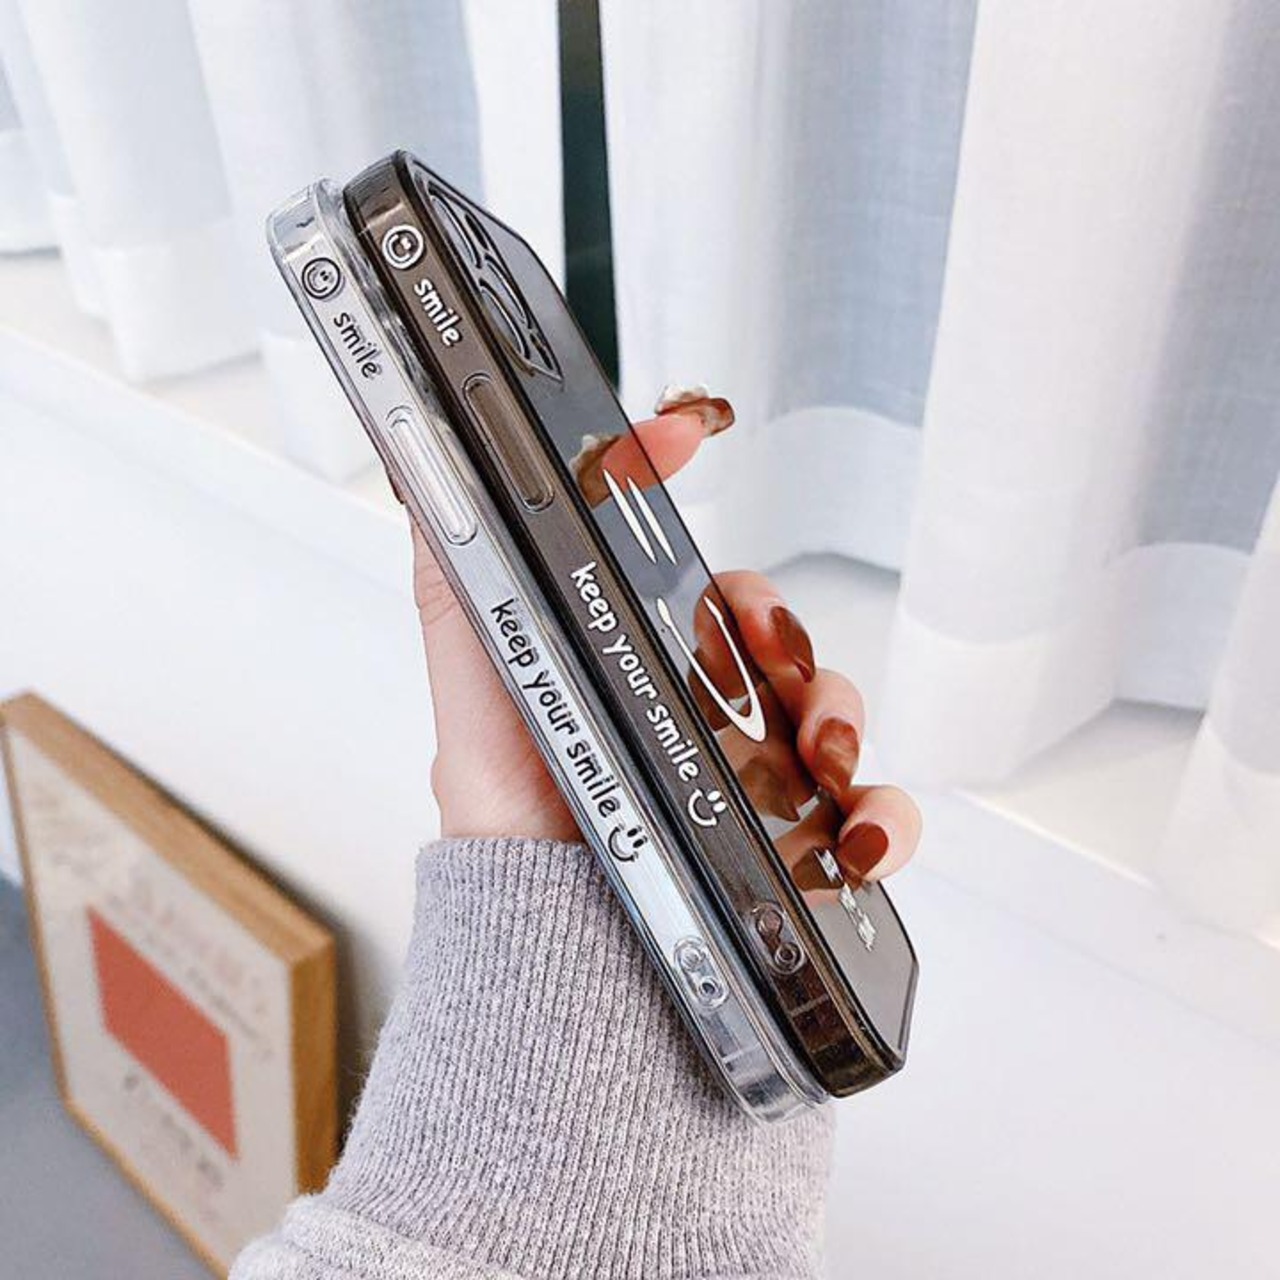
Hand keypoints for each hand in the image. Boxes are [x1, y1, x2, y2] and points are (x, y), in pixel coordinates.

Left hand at [412, 390, 920, 881]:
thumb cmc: (505, 803)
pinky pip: (870, 817)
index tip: (680, 433)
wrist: (544, 928)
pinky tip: (853, 835)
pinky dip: (884, 818)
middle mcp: (694, 704)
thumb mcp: (475, 674)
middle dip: (775, 620)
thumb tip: (426, 469)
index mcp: (630, 656)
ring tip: (814, 749)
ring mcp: (749, 766)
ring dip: (838, 712)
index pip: (671, 562)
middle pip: (766, 627)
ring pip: (831, 705)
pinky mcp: (792, 839)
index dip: (679, 494)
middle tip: (759, 642)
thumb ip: (454, 576)